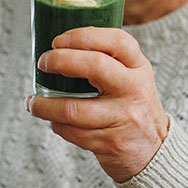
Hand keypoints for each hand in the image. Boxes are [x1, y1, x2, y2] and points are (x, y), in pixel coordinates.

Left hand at [26, 27, 167, 182]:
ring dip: (45, 105)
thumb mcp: (130, 75)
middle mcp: (134, 89)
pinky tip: (52, 119)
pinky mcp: (112, 143)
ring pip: (74, 109)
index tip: (57, 40)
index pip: (116, 41)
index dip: (83, 36)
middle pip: (95, 66)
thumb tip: (57, 42)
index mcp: (138, 66)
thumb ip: (105, 57)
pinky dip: (57, 125)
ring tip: (32, 102)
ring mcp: (124, 118)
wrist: (155, 151)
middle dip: (60, 61)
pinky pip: (74, 133)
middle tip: (43, 63)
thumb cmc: (131, 102)